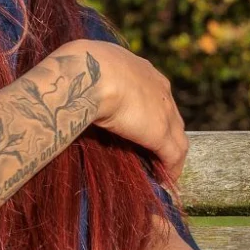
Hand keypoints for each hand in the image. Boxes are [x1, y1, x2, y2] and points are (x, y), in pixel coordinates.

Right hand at [58, 37, 185, 183]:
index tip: (141, 127)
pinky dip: (170, 169)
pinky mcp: (161, 132)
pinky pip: (173, 155)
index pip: (154, 95)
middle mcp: (158, 87)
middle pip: (170, 116)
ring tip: (162, 172)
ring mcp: (164, 110)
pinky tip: (164, 181)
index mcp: (140, 69)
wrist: (89, 74)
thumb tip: (73, 94)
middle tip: (154, 154)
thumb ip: (90, 82)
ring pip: (176, 137)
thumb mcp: (87, 69)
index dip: (149, 113)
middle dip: (165, 135)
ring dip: (170, 156)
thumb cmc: (79, 68)